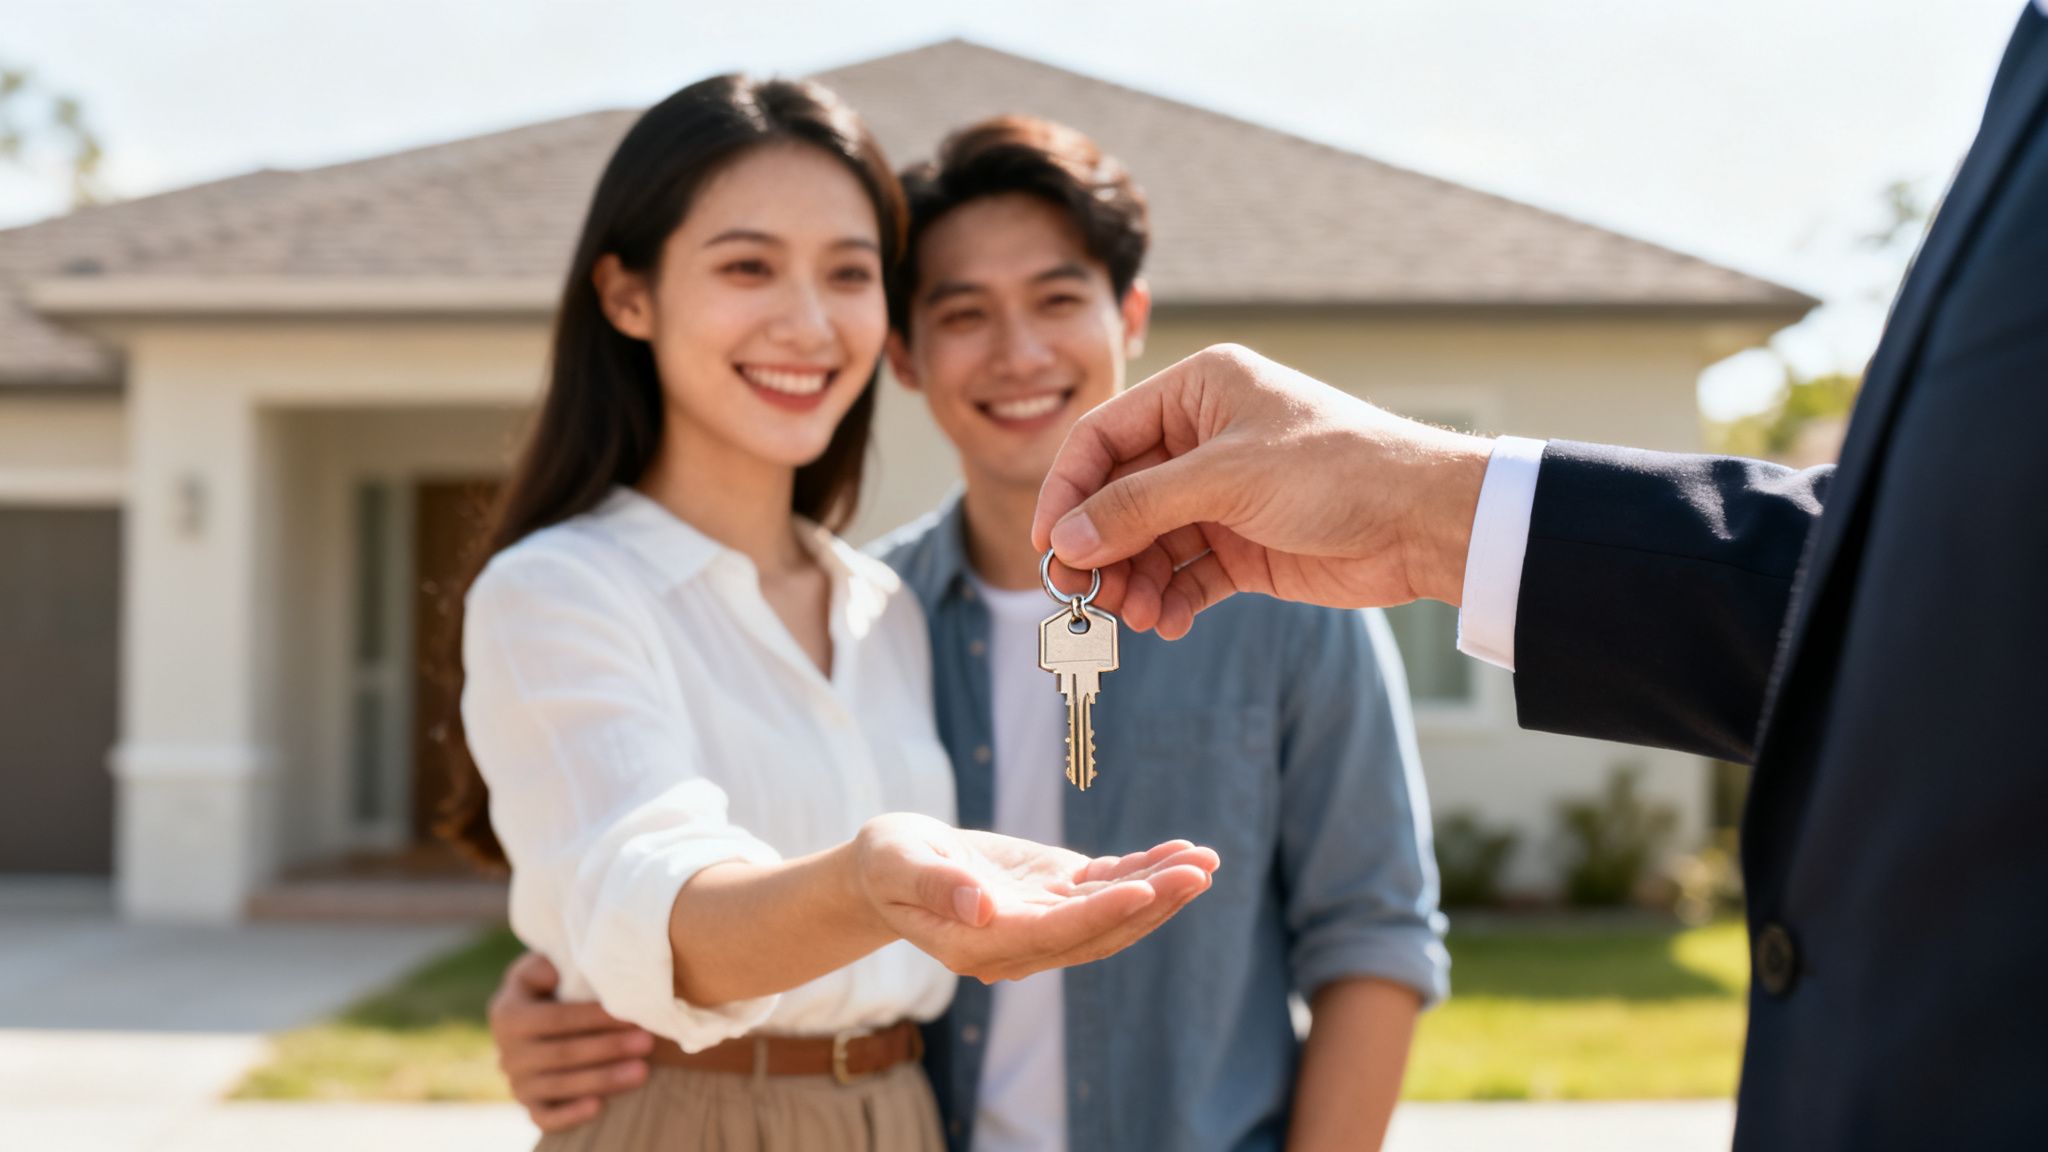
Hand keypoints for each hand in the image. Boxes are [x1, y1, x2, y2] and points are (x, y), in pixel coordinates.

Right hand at [488, 951, 654, 1132]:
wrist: (532, 1023)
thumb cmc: (547, 987)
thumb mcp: (538, 968)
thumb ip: (542, 965)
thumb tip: (553, 972)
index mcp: (508, 1015)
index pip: (556, 1019)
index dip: (595, 1019)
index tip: (633, 1015)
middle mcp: (507, 1052)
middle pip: (562, 1054)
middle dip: (608, 1048)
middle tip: (647, 1042)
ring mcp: (516, 1082)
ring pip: (560, 1085)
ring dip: (603, 1079)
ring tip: (642, 1071)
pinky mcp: (528, 1104)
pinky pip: (545, 1116)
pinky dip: (570, 1114)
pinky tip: (599, 1107)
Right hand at [853, 812, 1219, 982]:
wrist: (890, 868)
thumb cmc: (887, 864)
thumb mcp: (896, 866)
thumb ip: (935, 886)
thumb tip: (980, 908)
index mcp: (981, 945)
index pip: (1053, 934)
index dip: (1101, 914)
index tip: (1144, 890)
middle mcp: (1022, 941)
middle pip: (1098, 930)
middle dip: (1152, 902)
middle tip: (1199, 871)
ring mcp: (1043, 918)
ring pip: (1113, 910)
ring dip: (1162, 888)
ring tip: (1206, 861)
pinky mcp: (1055, 892)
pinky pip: (1107, 885)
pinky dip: (1146, 869)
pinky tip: (1182, 854)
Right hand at [1031, 344, 1493, 638]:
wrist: (1425, 522)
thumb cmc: (1336, 471)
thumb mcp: (1226, 479)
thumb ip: (1138, 508)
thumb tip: (1065, 539)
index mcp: (1198, 393)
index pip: (1104, 438)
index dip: (1069, 490)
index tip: (1050, 545)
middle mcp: (1203, 439)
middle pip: (1119, 497)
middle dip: (1101, 548)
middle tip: (1085, 596)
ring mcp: (1222, 496)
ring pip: (1148, 543)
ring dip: (1133, 582)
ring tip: (1137, 617)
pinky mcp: (1243, 547)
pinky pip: (1184, 575)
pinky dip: (1170, 599)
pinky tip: (1169, 622)